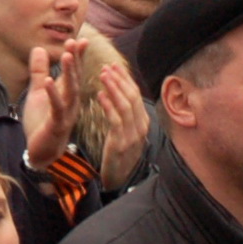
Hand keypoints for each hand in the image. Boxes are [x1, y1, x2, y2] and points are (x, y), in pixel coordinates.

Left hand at [22, 41, 84, 173]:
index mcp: (67, 94)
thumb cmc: (42, 121)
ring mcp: (66, 113)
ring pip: (71, 90)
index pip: (74, 71)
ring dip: (69, 73)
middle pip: (75, 77)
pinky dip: (53, 93)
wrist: (41, 151)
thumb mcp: (38, 92)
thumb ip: (39, 72)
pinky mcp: (57, 124)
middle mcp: (71, 102)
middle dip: (75, 60)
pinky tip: (49, 81)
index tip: (81, 39)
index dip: (77, 56)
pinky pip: (57, 107)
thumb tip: (39, 48)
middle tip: (75, 41)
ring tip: (67, 56)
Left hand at [93, 60, 148, 188]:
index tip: (114, 65)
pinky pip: (115, 121)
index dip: (125, 79)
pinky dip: (108, 105)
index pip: (136, 95)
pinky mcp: (120, 143)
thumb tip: (121, 92)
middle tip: (107, 66)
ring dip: (114, 88)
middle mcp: (141, 127)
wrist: (119, 178)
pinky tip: (100, 95)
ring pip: (125, 106)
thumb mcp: (127, 131)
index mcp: (143, 122)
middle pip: (132, 97)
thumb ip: (126, 114)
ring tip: (103, 75)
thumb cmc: (120, 152)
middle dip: (120, 80)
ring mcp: (132, 135)